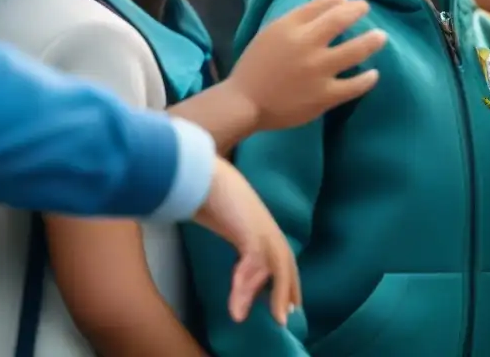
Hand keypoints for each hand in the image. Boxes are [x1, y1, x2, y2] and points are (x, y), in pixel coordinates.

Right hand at [192, 158, 300, 324]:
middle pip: (285, 260)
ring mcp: (261, 226)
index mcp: (256, 220)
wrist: (199, 170)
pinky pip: (257, 266)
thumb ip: (220, 225)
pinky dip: (249, 289)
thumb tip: (211, 234)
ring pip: (277, 267)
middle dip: (289, 286)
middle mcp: (264, 223)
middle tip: (290, 312)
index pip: (277, 250)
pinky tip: (239, 308)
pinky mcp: (253, 232)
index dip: (284, 272)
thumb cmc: (202, 186)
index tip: (288, 294)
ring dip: (277, 294)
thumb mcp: (215, 214)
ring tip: (278, 318)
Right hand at [228, 0, 386, 130]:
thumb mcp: (268, 35)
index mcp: (289, 27)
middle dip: (357, 10)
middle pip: (340, 19)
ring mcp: (318, 70)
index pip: (320, 4)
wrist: (244, 103)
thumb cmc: (253, 68)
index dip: (337, 0)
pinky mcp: (325, 95)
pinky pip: (354, 85)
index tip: (345, 0)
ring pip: (356, 50)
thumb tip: (321, 12)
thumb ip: (293, 24)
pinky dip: (367, 79)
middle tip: (365, 8)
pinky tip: (373, 74)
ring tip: (381, 36)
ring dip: (372, 40)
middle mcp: (306, 44)